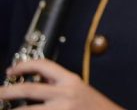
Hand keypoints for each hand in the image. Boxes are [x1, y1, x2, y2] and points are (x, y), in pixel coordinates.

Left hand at [0, 58, 122, 108]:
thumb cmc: (93, 106)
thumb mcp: (78, 89)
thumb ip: (58, 85)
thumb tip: (32, 84)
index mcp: (70, 80)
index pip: (44, 65)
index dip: (24, 65)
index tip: (11, 70)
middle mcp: (65, 94)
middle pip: (28, 90)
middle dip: (7, 91)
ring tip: (2, 108)